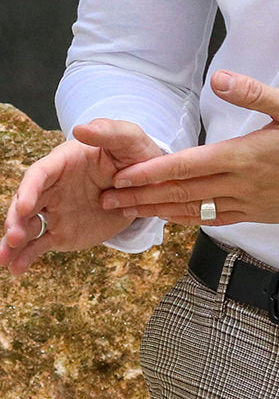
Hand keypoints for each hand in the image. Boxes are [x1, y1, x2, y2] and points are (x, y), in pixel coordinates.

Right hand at [0, 120, 163, 276]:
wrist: (144, 185)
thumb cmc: (134, 155)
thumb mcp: (128, 139)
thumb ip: (108, 132)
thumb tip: (81, 128)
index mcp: (63, 162)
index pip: (39, 173)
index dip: (29, 189)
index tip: (25, 206)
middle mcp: (53, 187)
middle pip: (25, 201)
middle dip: (15, 219)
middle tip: (14, 238)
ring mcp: (55, 211)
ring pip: (27, 226)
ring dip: (13, 242)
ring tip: (5, 260)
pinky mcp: (61, 232)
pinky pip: (40, 245)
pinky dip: (26, 257)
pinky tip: (17, 269)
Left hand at [100, 71, 278, 226]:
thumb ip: (253, 92)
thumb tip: (219, 77)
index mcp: (245, 156)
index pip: (188, 166)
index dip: (152, 172)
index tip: (124, 176)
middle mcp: (242, 185)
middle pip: (183, 192)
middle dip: (144, 196)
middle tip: (111, 199)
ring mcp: (250, 204)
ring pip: (195, 210)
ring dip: (161, 210)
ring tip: (132, 211)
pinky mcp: (260, 215)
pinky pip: (216, 219)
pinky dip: (191, 218)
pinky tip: (178, 217)